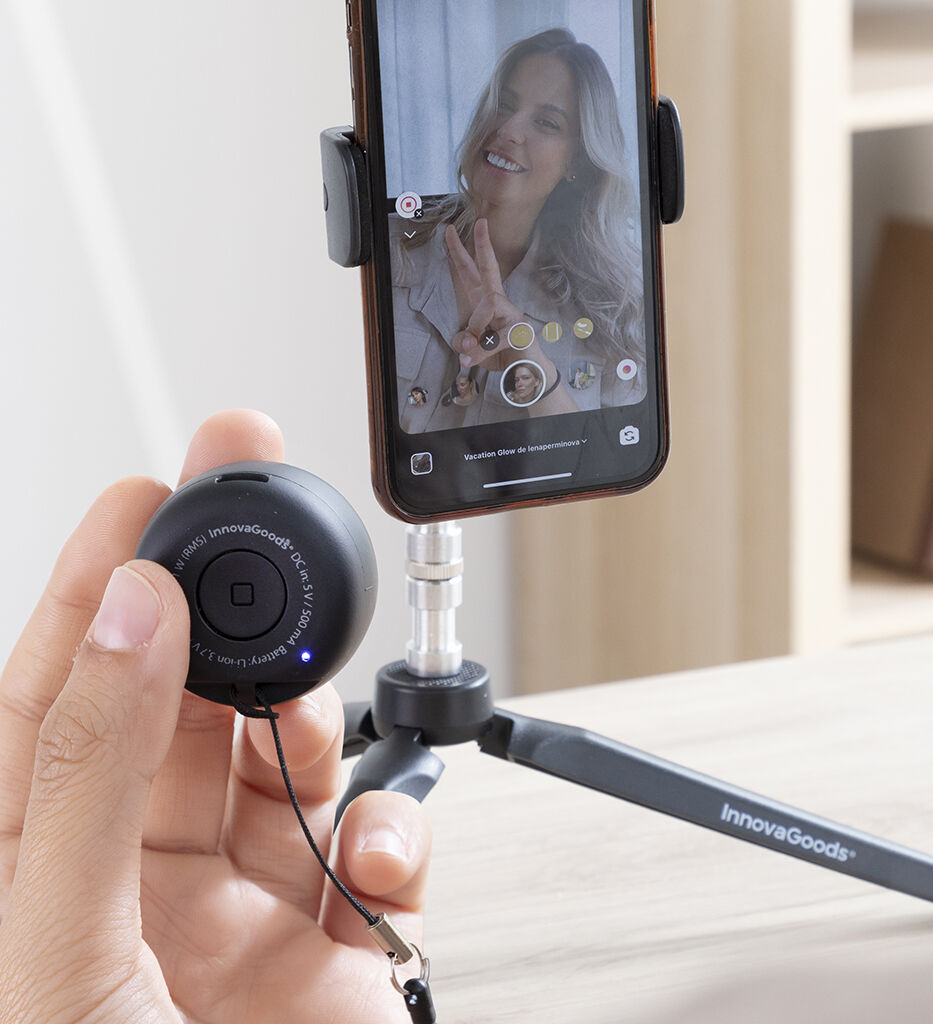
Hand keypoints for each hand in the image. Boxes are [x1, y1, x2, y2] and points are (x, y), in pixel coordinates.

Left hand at [0, 411, 430, 1021]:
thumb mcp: (47, 950)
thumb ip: (85, 766)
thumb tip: (129, 612)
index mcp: (29, 859)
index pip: (61, 680)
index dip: (105, 573)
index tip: (154, 487)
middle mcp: (127, 868)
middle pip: (184, 693)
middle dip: (233, 603)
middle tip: (265, 518)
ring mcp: (232, 902)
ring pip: (286, 753)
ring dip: (316, 722)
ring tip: (318, 723)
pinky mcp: (324, 942)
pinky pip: (371, 849)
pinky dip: (391, 837)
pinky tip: (374, 859)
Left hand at [445, 218, 536, 373]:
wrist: (529, 377)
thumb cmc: (502, 358)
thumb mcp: (471, 350)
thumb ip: (463, 341)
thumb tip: (466, 339)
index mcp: (486, 305)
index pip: (471, 274)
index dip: (460, 254)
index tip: (451, 231)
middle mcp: (501, 304)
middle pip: (490, 270)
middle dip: (483, 245)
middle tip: (479, 221)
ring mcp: (513, 315)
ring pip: (487, 306)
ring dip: (475, 328)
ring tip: (472, 349)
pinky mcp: (520, 331)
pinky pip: (495, 336)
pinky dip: (482, 350)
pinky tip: (475, 358)